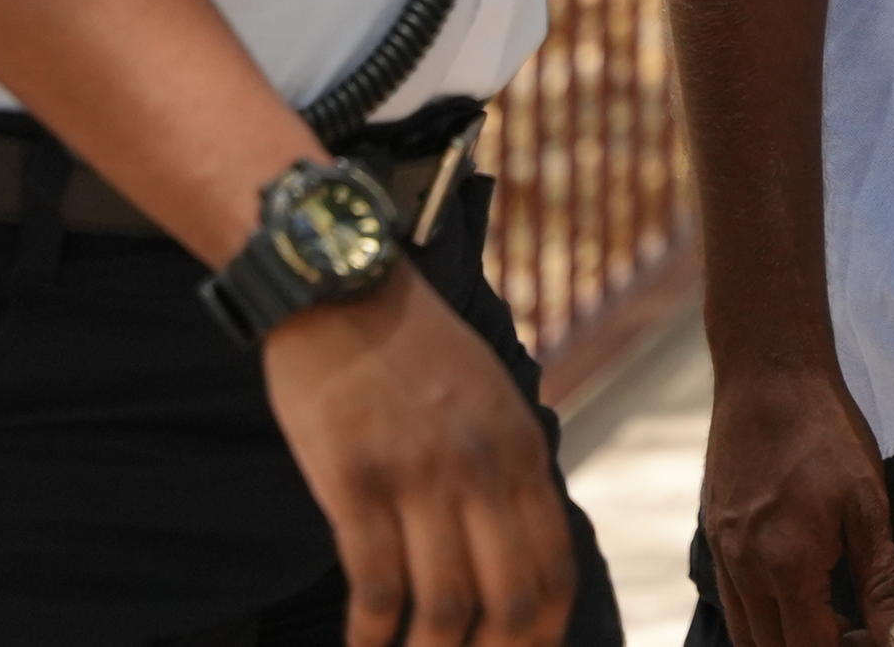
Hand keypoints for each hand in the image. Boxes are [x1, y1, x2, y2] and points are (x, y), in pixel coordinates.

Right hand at [262, 265, 579, 646]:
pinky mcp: (357, 480)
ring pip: (445, 608)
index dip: (542, 636)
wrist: (339, 284)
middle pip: (510, 602)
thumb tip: (520, 553)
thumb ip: (508, 470)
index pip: (554, 570)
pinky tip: (363, 646)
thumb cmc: (409, 348)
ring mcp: (420, 475)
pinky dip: (372, 635)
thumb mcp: (489, 399)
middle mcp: (483, 468)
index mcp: (523, 450)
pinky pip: (376, 585)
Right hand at [700, 354, 893, 646]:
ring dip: (787, 641)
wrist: (768, 374)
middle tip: (857, 630)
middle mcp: (745, 571)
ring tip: (832, 616)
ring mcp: (723, 556)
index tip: (875, 638)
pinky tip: (798, 593)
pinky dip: (763, 619)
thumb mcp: (869, 506)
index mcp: (788, 567)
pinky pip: (732, 605)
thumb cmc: (826, 433)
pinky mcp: (713, 538)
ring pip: (748, 637)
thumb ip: (884, 586)